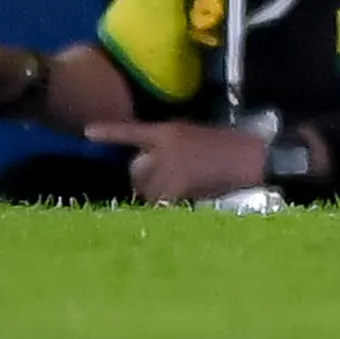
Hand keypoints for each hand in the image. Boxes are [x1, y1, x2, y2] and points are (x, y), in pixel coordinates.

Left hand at [83, 118, 271, 202]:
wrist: (251, 158)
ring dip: (158, 196)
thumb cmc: (229, 148)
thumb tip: (152, 166)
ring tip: (183, 193)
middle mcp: (163, 147)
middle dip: (146, 181)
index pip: (132, 131)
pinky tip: (184, 204)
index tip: (87, 131)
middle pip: (136, 170)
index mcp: (168, 131)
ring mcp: (168, 167)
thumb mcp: (195, 136)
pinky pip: (160, 204)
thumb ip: (170, 146)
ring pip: (146, 191)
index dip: (109, 131)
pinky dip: (167, 208)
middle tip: (168, 185)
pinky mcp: (177, 187)